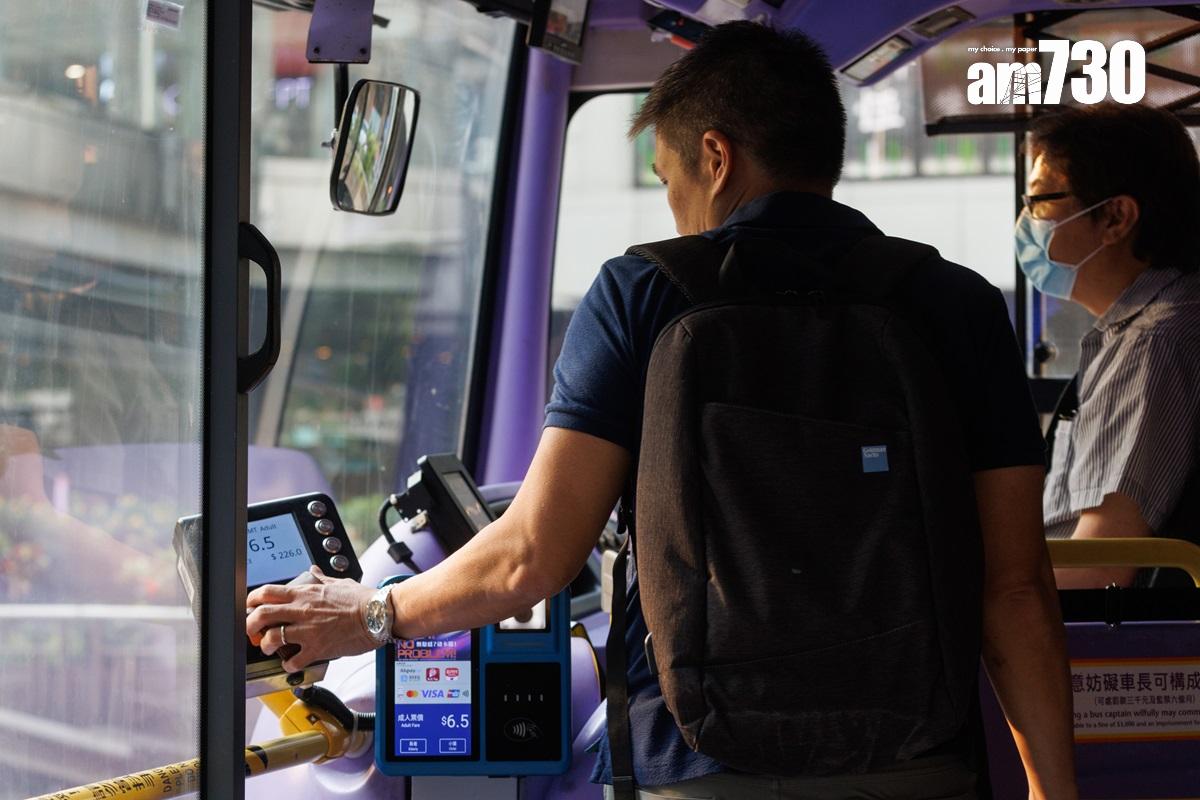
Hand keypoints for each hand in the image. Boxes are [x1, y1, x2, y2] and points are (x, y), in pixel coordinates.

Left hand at [246, 567, 377, 671]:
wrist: (378, 614)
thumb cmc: (362, 599)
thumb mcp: (339, 582)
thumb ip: (321, 578)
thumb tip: (313, 569)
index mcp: (305, 593)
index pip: (267, 592)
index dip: (251, 600)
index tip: (250, 607)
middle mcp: (303, 610)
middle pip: (261, 615)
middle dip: (249, 624)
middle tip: (251, 631)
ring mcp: (309, 630)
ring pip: (272, 638)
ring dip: (266, 646)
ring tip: (269, 649)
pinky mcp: (318, 648)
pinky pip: (294, 660)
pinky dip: (288, 665)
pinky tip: (291, 663)